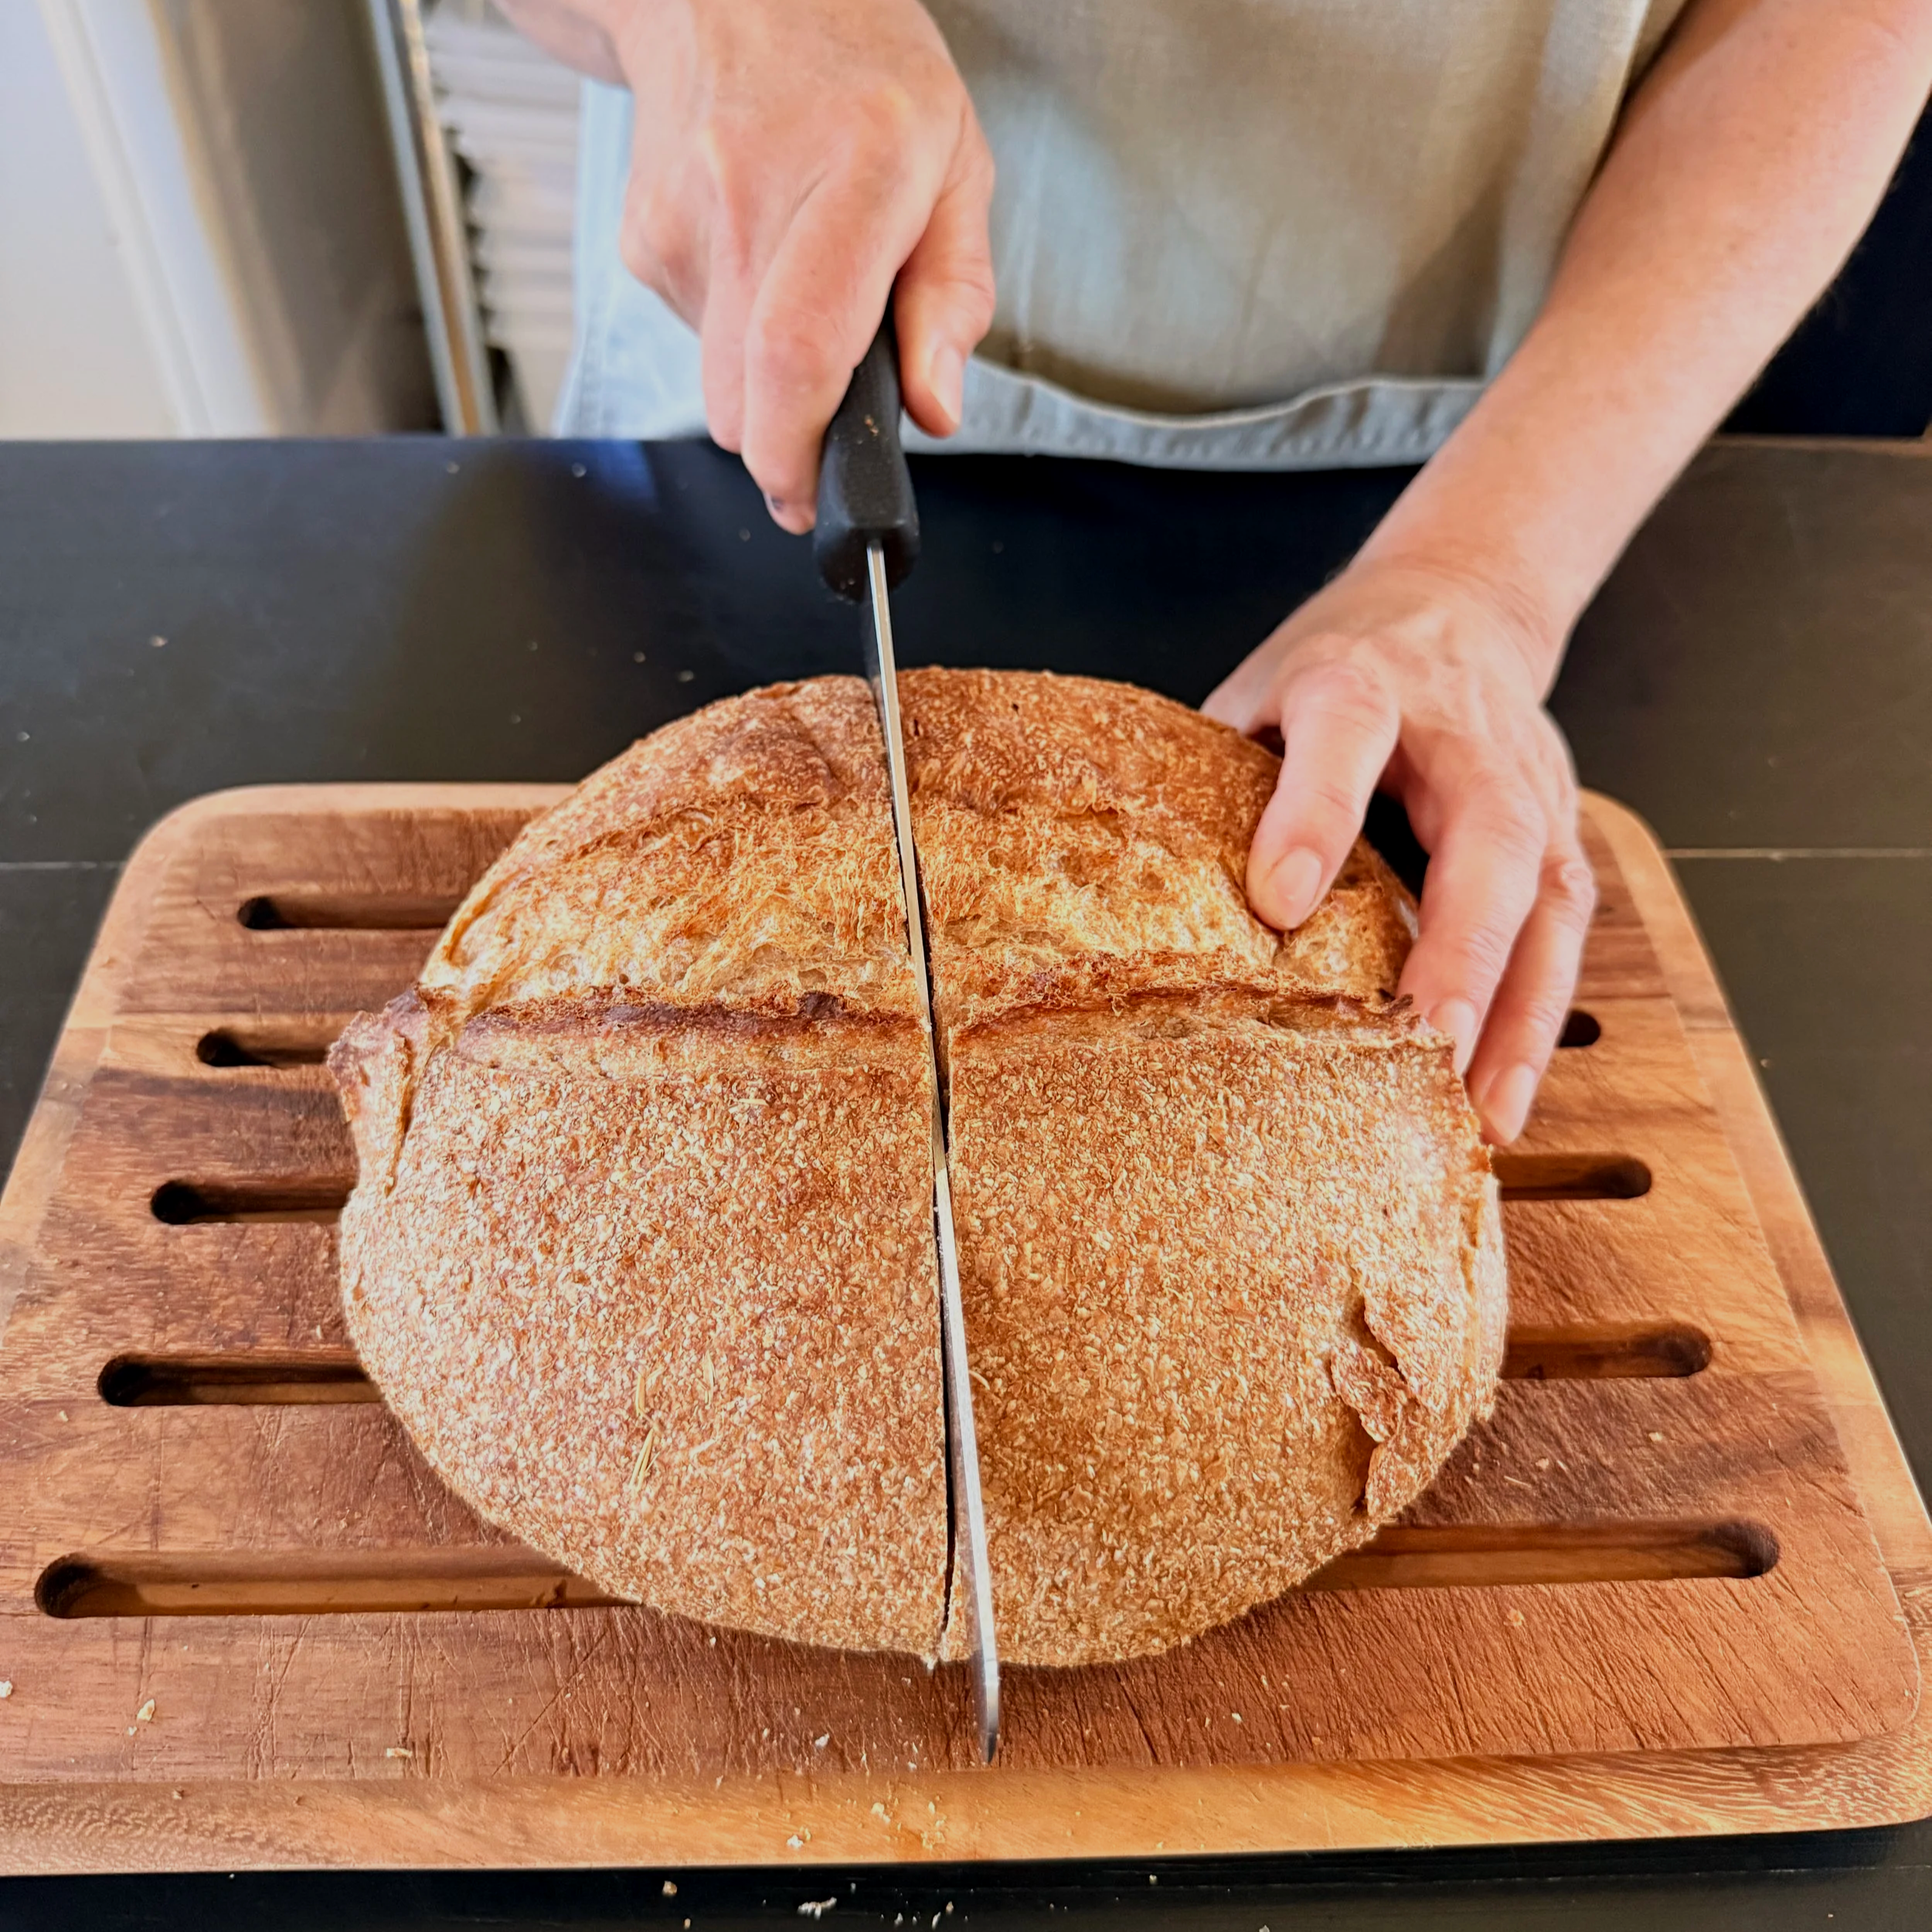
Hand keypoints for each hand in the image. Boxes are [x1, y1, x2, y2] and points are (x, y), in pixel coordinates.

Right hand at [598, 0, 994, 529]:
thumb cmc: (864, 75)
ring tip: (802, 285)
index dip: (798, 453)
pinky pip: (698, 338)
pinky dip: (736, 330)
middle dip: (786, 445)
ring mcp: (682, 218)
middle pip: (742, 398)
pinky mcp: (642, 240)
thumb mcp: (956, 166)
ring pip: (719, 382)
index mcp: (856, 171)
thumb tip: (934, 409)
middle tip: (830, 426)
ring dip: (767, 377)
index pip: (800, 349)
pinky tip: (758, 255)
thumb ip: (955, 297)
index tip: (812, 499)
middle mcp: (755, 194)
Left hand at [1203, 558, 1594, 1144]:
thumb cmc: (1343, 664)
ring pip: (1547, 903)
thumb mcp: (1261, 687)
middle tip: (1428, 1046)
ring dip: (1520, 1015)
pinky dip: (1537, 1023)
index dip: (1315, 810)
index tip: (1278, 901)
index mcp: (1364, 682)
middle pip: (1486, 839)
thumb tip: (1148, 889)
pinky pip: (1562, 938)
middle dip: (1462, 948)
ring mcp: (1532, 790)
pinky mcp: (1563, 841)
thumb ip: (1220, 771)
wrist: (1461, 605)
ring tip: (1482, 1116)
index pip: (1346, 730)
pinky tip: (1501, 1101)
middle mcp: (1466, 738)